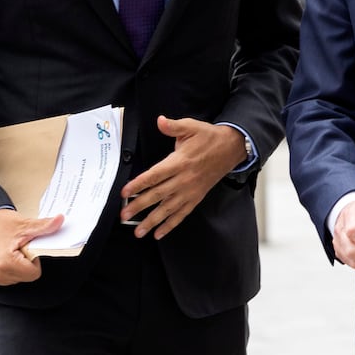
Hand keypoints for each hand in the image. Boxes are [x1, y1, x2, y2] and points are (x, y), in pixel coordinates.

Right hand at [0, 208, 63, 285]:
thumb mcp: (24, 224)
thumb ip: (44, 226)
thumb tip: (60, 221)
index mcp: (6, 262)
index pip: (34, 273)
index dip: (35, 260)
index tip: (27, 248)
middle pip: (26, 277)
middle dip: (26, 262)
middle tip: (18, 248)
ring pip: (17, 279)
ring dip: (18, 266)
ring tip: (10, 251)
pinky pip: (7, 279)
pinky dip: (9, 268)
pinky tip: (4, 256)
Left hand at [119, 116, 244, 239]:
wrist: (230, 149)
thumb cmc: (208, 138)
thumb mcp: (191, 126)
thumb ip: (174, 126)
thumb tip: (160, 120)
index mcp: (179, 162)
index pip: (155, 175)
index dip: (138, 184)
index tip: (125, 192)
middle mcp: (183, 179)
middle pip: (158, 195)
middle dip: (139, 206)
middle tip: (123, 216)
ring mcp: (190, 191)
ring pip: (168, 209)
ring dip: (152, 221)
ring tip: (138, 231)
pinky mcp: (196, 198)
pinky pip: (182, 214)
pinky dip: (170, 225)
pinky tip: (159, 233)